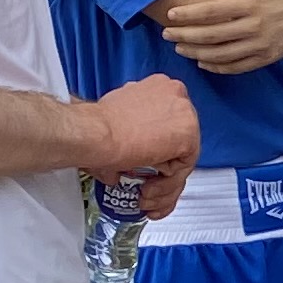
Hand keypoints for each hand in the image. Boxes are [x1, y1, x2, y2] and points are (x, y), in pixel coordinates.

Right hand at [85, 73, 198, 212]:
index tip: (148, 166)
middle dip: (164, 169)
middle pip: (180, 141)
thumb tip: (131, 154)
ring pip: (183, 157)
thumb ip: (133, 130)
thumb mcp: (118, 119)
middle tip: (147, 187)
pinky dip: (167, 185)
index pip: (170, 123)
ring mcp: (185, 114)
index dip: (160, 149)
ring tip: (145, 196)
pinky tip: (148, 191)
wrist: (95, 133)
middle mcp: (176, 95)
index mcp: (159, 87)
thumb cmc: (95, 127)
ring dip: (165, 183)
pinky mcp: (188, 135)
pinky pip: (183, 168)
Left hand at [161, 0, 282, 76]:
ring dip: (196, 53)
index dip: (189, 15)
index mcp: (250, 4)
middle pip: (212, 35)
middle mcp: (253, 26)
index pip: (212, 12)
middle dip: (185, 35)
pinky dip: (217, 67)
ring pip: (221, 54)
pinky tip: (202, 62)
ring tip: (180, 48)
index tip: (171, 16)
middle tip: (167, 34)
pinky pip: (236, 66)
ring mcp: (260, 45)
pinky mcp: (265, 58)